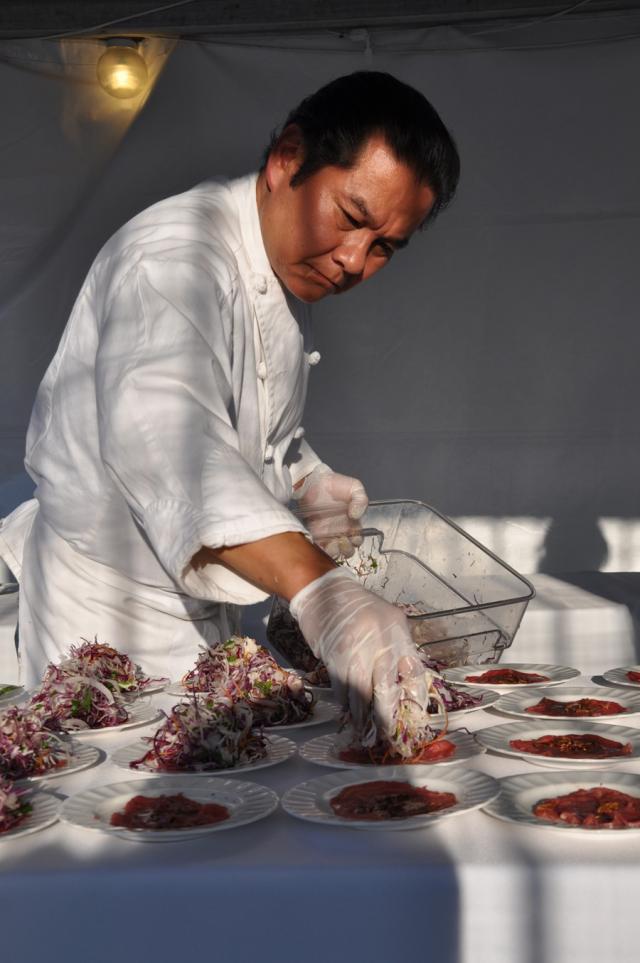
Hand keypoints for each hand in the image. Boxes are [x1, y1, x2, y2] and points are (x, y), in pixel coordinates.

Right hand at [289, 569, 428, 746]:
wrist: (321, 588)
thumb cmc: (355, 608)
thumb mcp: (384, 621)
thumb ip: (394, 648)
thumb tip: (400, 686)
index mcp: (398, 628)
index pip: (413, 669)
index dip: (414, 697)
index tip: (412, 717)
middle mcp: (380, 636)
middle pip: (386, 686)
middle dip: (386, 713)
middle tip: (387, 732)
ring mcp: (355, 645)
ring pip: (361, 690)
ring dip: (361, 713)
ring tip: (364, 729)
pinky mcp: (333, 652)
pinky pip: (341, 684)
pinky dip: (344, 700)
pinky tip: (346, 710)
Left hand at [292, 463, 367, 557]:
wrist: (314, 481)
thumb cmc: (335, 484)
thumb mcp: (355, 488)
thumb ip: (361, 500)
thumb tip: (356, 515)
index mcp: (352, 522)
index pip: (357, 539)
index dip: (357, 540)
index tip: (353, 535)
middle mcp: (341, 530)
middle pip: (347, 549)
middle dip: (346, 550)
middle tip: (343, 541)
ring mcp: (328, 532)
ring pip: (334, 551)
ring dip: (335, 551)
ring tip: (333, 544)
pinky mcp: (315, 532)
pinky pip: (319, 546)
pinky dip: (321, 548)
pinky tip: (323, 542)